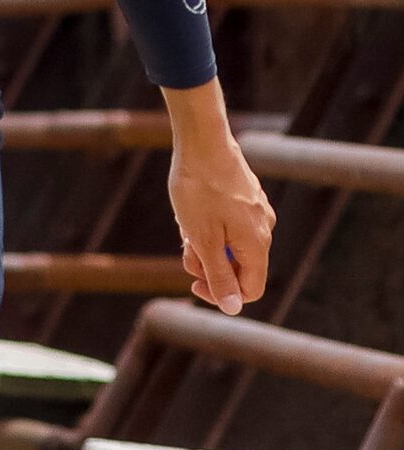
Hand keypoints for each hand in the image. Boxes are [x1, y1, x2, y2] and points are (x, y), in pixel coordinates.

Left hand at [165, 81, 273, 315]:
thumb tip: (232, 308)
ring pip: (230, 244)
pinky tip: (190, 211)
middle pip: (238, 267)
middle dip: (208, 263)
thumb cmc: (199, 189)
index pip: (250, 290)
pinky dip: (208, 226)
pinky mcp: (245, 198)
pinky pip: (228, 225)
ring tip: (185, 223)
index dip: (222, 294)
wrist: (202, 141)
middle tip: (184, 245)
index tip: (193, 283)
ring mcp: (256, 212)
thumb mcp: (202, 238)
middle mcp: (264, 229)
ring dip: (204, 243)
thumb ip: (219, 274)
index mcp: (258, 243)